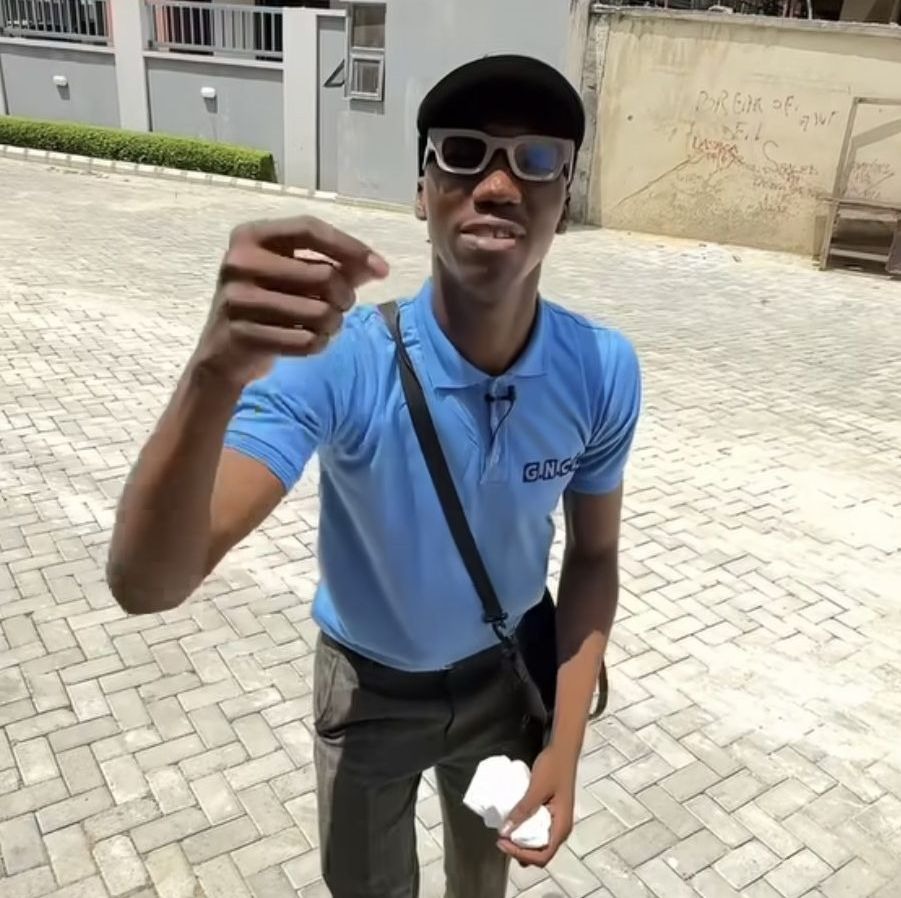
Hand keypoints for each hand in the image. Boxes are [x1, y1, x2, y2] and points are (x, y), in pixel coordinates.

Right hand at [192, 215, 388, 388]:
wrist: (224, 353)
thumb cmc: (268, 305)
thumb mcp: (295, 277)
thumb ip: (337, 266)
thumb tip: (377, 267)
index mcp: (250, 236)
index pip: (310, 229)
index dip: (351, 247)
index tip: (381, 268)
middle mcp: (239, 262)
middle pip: (324, 275)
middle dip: (345, 297)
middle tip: (341, 306)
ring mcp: (237, 300)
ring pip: (320, 313)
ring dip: (334, 324)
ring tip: (325, 326)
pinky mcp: (243, 335)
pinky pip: (306, 342)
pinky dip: (319, 344)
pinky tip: (310, 341)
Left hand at [497, 745, 575, 867]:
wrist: (562, 750)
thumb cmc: (553, 768)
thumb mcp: (536, 788)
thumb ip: (523, 809)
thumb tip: (505, 831)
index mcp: (562, 826)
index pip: (543, 856)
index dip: (522, 855)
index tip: (503, 842)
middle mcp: (561, 828)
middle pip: (541, 853)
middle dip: (520, 853)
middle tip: (501, 840)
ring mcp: (557, 820)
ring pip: (539, 843)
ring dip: (522, 844)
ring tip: (505, 835)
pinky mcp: (551, 812)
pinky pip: (538, 831)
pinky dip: (525, 832)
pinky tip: (513, 824)